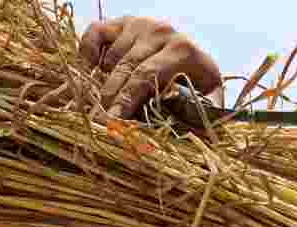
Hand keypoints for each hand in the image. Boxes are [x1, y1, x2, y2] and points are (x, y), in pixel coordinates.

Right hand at [79, 16, 221, 119]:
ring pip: (111, 57)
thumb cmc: (200, 85)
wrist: (197, 59)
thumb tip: (182, 134)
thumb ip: (197, 113)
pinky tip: (93, 72)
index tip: (114, 120)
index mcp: (182, 50)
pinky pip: (95, 33)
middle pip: (126, 68)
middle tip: (100, 120)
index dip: (128, 99)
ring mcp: (139, 24)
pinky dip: (88, 53)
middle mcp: (160, 32)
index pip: (147, 76)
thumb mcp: (208, 99)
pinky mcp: (122, 22)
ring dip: (104, 81)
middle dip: (111, 97)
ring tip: (106, 102)